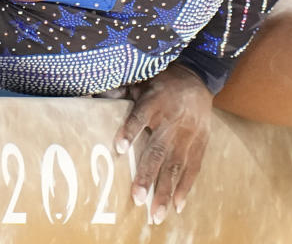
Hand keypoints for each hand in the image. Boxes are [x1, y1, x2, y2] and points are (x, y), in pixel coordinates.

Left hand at [112, 63, 213, 224]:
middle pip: (159, 150)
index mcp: (155, 101)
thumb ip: (120, 91)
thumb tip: (91, 94)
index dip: (130, 130)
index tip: (119, 147)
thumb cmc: (162, 81)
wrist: (197, 77)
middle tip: (137, 198)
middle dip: (147, 175)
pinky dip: (185, 188)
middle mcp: (172, 120)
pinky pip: (193, 168)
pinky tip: (177, 206)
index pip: (140, 116)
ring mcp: (188, 134)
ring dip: (166, 191)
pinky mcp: (200, 143)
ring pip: (176, 165)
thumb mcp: (141, 80)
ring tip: (157, 213)